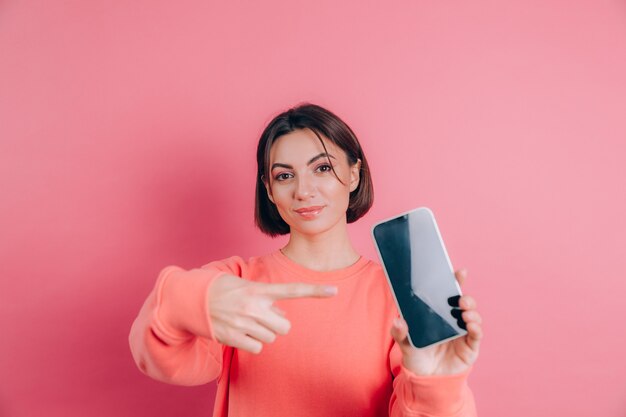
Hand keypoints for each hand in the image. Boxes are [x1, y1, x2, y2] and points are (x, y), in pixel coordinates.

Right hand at [208, 274, 336, 353]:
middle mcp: (253, 306)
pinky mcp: (233, 337)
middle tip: (262, 318)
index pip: (292, 290)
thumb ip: (267, 300)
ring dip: (262, 333)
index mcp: (259, 290)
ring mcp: (243, 322)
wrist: (192, 299)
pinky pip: (257, 348)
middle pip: (284, 326)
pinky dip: (252, 343)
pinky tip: (240, 333)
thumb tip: (283, 316)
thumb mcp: (246, 287)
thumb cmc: (224, 290)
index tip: (335, 290)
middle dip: (277, 324)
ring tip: (246, 322)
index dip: (315, 290)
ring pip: (270, 338)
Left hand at [390, 269, 482, 375]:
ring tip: (464, 312)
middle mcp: (454, 319)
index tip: (459, 272)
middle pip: (464, 302)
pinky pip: (476, 335)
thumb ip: (400, 333)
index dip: (455, 281)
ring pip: (473, 316)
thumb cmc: (418, 355)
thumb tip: (398, 321)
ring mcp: (464, 332)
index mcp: (439, 313)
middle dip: (465, 296)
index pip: (448, 293)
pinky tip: (471, 325)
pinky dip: (476, 328)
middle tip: (460, 298)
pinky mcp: (470, 347)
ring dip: (471, 311)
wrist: (426, 379)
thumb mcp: (406, 343)